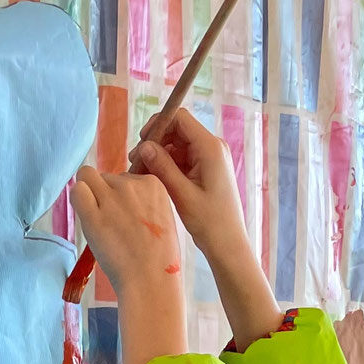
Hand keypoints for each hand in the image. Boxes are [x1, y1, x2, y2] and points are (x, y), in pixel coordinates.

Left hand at [71, 167, 182, 295]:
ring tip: (101, 224)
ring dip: (90, 196)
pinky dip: (78, 200)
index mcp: (152, 184)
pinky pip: (77, 191)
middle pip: (106, 177)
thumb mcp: (162, 217)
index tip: (126, 217)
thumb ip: (144, 202)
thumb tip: (122, 198)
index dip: (121, 197)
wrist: (151, 280)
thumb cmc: (159, 258)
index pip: (125, 177)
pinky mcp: (94, 215)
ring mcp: (112, 198)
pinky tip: (86, 216)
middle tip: (112, 224)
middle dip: (105, 195)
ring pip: (88, 178)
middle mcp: (131, 185)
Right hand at [133, 108, 281, 351]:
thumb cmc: (209, 222)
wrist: (228, 244)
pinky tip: (154, 178)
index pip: (180, 119)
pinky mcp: (206, 169)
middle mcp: (212, 147)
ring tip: (141, 173)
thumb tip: (144, 146)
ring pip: (178, 145)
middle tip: (135, 162)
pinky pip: (183, 159)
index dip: (158, 124)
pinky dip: (168, 165)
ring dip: (159, 155)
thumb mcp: (182, 194)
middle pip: (178, 131)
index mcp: (210, 148)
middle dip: (156, 142)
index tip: (141, 141)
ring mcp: (210, 158)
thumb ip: (162, 167)